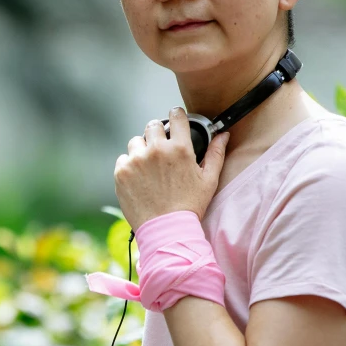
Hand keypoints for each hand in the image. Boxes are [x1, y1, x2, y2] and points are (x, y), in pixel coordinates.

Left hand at [114, 107, 229, 231]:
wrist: (166, 230)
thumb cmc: (189, 206)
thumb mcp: (209, 180)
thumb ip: (216, 154)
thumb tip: (223, 135)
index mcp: (180, 148)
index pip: (176, 116)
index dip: (176, 116)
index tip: (175, 119)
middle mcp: (157, 150)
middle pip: (152, 125)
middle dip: (157, 134)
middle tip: (161, 150)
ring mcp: (136, 160)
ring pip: (136, 141)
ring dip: (142, 149)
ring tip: (149, 168)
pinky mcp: (122, 172)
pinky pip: (123, 159)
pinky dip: (129, 166)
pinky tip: (140, 180)